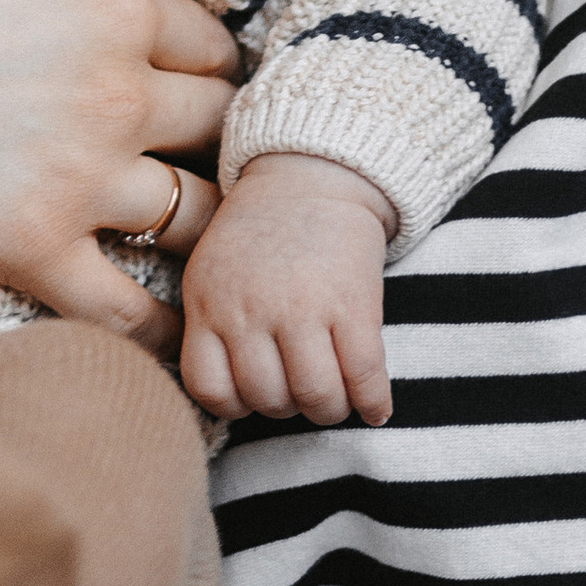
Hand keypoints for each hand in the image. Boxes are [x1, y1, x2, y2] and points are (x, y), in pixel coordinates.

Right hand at [0, 0, 235, 360]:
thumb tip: (113, 7)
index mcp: (114, 11)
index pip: (213, 48)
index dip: (209, 70)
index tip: (196, 89)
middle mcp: (118, 94)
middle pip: (218, 127)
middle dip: (216, 141)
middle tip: (206, 163)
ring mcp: (82, 178)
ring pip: (195, 215)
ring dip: (200, 225)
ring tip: (200, 241)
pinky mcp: (34, 251)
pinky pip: (131, 309)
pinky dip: (161, 327)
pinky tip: (175, 335)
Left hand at [178, 155, 394, 429]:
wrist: (311, 176)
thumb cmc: (258, 234)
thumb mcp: (210, 273)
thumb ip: (210, 327)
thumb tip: (229, 400)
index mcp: (209, 303)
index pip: (210, 389)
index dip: (235, 406)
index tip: (254, 397)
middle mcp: (251, 310)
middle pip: (267, 399)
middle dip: (287, 408)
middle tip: (300, 391)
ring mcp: (303, 308)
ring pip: (316, 397)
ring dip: (329, 409)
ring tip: (336, 398)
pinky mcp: (353, 304)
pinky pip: (364, 376)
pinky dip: (374, 403)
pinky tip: (376, 408)